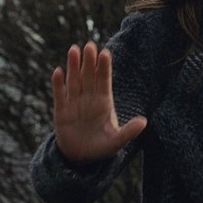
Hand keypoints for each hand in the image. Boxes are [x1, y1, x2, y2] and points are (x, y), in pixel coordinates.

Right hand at [51, 42, 146, 162]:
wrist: (81, 157)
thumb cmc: (102, 147)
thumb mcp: (117, 141)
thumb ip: (129, 131)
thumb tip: (144, 122)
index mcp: (104, 102)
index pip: (104, 80)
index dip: (104, 67)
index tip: (105, 52)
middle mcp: (89, 98)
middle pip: (89, 76)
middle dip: (89, 61)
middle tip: (90, 45)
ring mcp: (74, 103)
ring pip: (74, 80)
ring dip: (73, 66)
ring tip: (74, 50)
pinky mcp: (61, 111)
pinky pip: (60, 95)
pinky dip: (58, 84)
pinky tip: (58, 71)